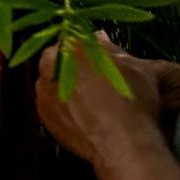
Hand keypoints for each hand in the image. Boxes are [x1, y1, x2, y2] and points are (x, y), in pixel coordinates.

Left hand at [35, 41, 170, 167]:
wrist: (123, 143)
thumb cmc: (132, 100)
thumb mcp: (137, 67)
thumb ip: (114, 50)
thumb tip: (100, 38)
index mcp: (71, 45)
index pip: (73, 37)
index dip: (87, 48)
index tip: (98, 59)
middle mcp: (49, 65)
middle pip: (59, 59)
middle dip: (74, 66)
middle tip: (96, 80)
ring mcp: (42, 91)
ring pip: (53, 82)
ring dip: (67, 87)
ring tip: (92, 100)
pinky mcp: (43, 115)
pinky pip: (52, 105)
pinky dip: (64, 108)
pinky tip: (84, 115)